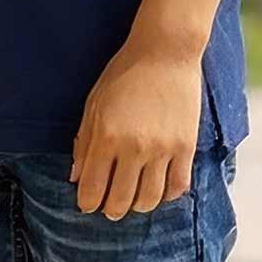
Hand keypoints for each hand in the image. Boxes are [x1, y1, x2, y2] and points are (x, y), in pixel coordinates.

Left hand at [69, 36, 201, 219]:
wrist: (166, 51)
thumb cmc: (125, 72)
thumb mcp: (94, 102)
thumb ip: (84, 141)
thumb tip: (76, 178)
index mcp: (106, 135)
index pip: (91, 188)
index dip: (87, 202)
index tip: (88, 204)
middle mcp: (133, 147)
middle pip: (119, 201)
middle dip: (110, 210)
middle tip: (110, 207)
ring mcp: (162, 149)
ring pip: (148, 200)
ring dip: (137, 206)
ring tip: (134, 199)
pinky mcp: (186, 147)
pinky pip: (177, 187)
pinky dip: (166, 195)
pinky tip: (158, 187)